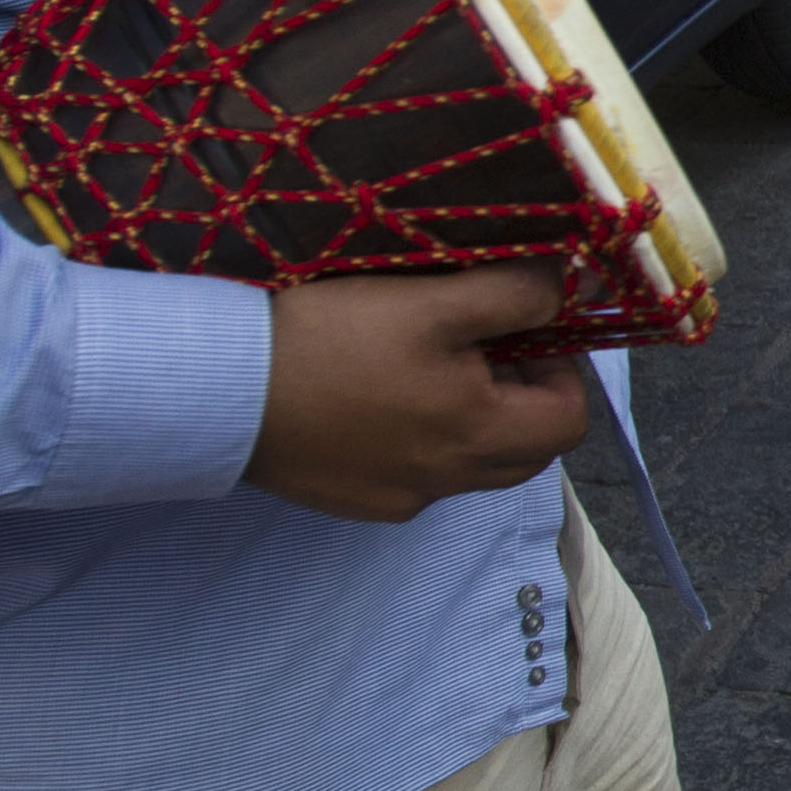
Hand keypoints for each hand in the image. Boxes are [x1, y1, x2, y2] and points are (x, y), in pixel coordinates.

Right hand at [243, 266, 591, 519]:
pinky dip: (419, 440)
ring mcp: (399, 499)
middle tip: (480, 344)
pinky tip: (375, 397)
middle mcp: (447, 483)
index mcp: (478, 435)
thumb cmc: (330, 339)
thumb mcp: (431, 301)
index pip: (569, 420)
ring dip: (473, 419)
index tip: (522, 328)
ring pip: (471, 466)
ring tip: (427, 364)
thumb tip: (565, 289)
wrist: (221, 390)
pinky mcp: (356, 501)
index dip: (561, 369)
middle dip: (522, 397)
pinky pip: (416, 477)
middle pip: (526, 451)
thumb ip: (511, 295)